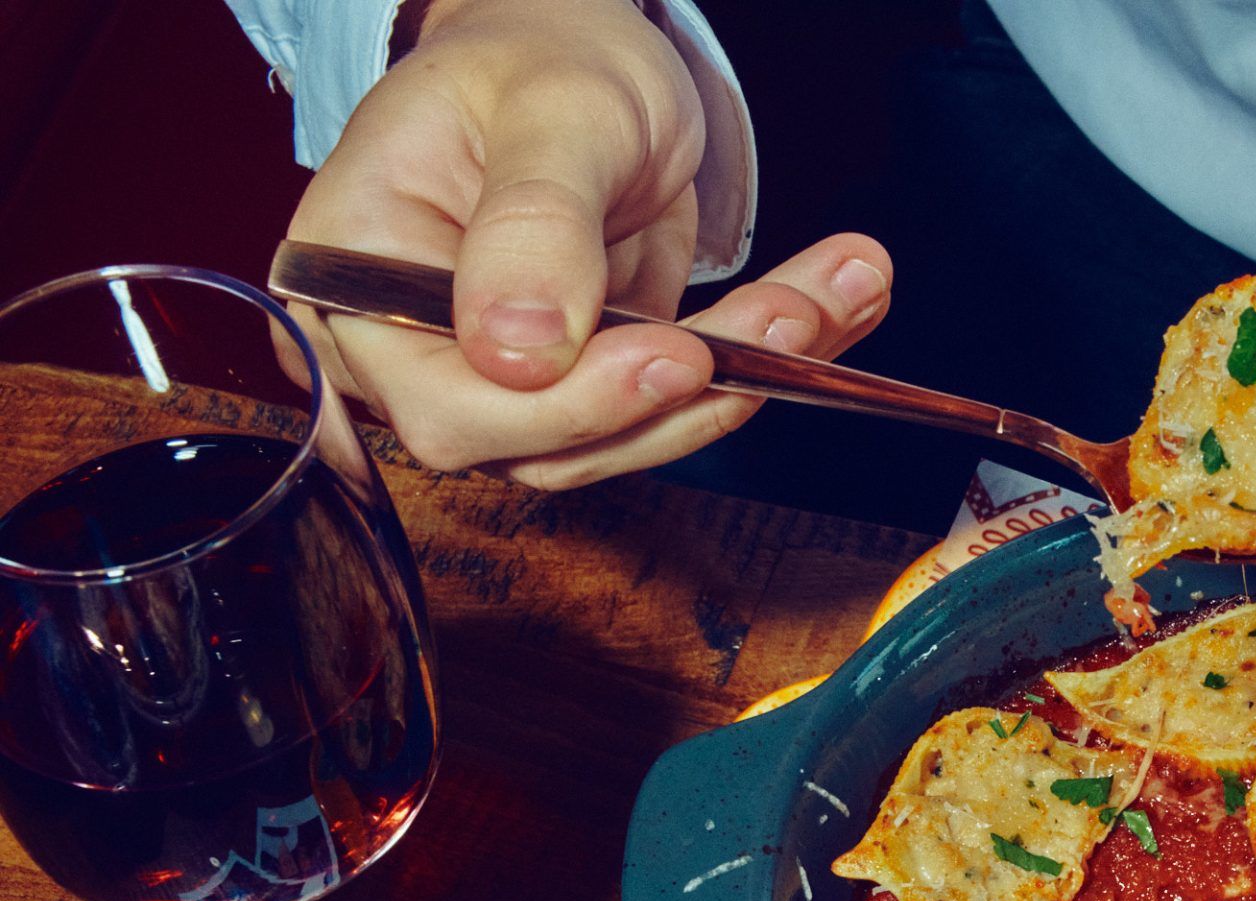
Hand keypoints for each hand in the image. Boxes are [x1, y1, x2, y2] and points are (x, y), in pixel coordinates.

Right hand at [281, 0, 890, 487]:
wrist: (573, 52)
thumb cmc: (535, 54)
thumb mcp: (548, 111)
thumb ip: (533, 224)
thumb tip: (518, 347)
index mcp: (359, 272)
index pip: (449, 400)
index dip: (566, 404)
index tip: (675, 359)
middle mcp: (421, 347)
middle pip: (548, 442)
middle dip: (686, 393)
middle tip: (794, 319)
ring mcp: (510, 377)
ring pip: (632, 432)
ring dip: (751, 372)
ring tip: (843, 288)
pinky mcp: (593, 382)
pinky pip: (682, 400)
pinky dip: (769, 356)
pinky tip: (840, 302)